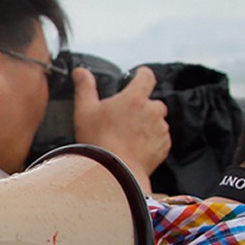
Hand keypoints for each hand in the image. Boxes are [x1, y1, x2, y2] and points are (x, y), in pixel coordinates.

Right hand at [73, 65, 170, 192]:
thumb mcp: (84, 111)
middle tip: (124, 119)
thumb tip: (80, 71)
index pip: (146, 76)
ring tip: (127, 137)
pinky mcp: (164, 147)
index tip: (138, 76)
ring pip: (157, 121)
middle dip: (141, 108)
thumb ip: (85, 87)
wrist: (114, 173)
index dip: (142, 74)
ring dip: (146, 125)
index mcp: (134, 98)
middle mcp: (152, 111)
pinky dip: (150, 141)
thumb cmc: (98, 141)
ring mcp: (160, 129)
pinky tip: (134, 148)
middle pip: (152, 102)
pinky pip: (160, 139)